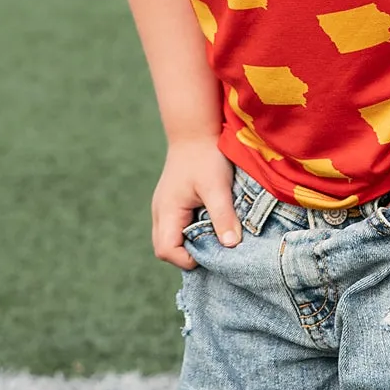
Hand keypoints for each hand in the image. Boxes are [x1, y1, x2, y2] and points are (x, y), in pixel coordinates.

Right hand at [152, 138, 240, 268]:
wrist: (195, 130)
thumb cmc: (205, 156)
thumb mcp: (217, 187)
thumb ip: (223, 217)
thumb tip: (231, 245)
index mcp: (166, 211)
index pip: (166, 251)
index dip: (188, 259)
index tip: (213, 250)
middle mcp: (159, 212)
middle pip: (164, 249)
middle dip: (189, 254)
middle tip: (215, 245)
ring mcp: (163, 208)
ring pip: (170, 239)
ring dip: (191, 242)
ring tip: (214, 233)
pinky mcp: (171, 204)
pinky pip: (176, 228)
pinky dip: (191, 231)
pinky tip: (210, 221)